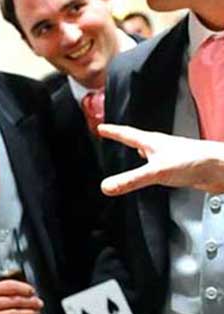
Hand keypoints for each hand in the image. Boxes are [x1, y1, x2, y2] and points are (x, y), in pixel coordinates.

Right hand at [98, 124, 223, 195]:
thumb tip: (107, 186)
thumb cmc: (193, 161)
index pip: (127, 134)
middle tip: (115, 135)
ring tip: (134, 152)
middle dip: (125, 138)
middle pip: (138, 140)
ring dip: (140, 152)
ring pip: (150, 152)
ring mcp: (170, 156)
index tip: (102, 128)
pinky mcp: (178, 168)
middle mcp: (160, 147)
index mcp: (151, 142)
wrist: (218, 168)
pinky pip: (159, 166)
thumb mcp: (155, 172)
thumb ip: (130, 180)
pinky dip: (152, 167)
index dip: (113, 131)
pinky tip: (155, 173)